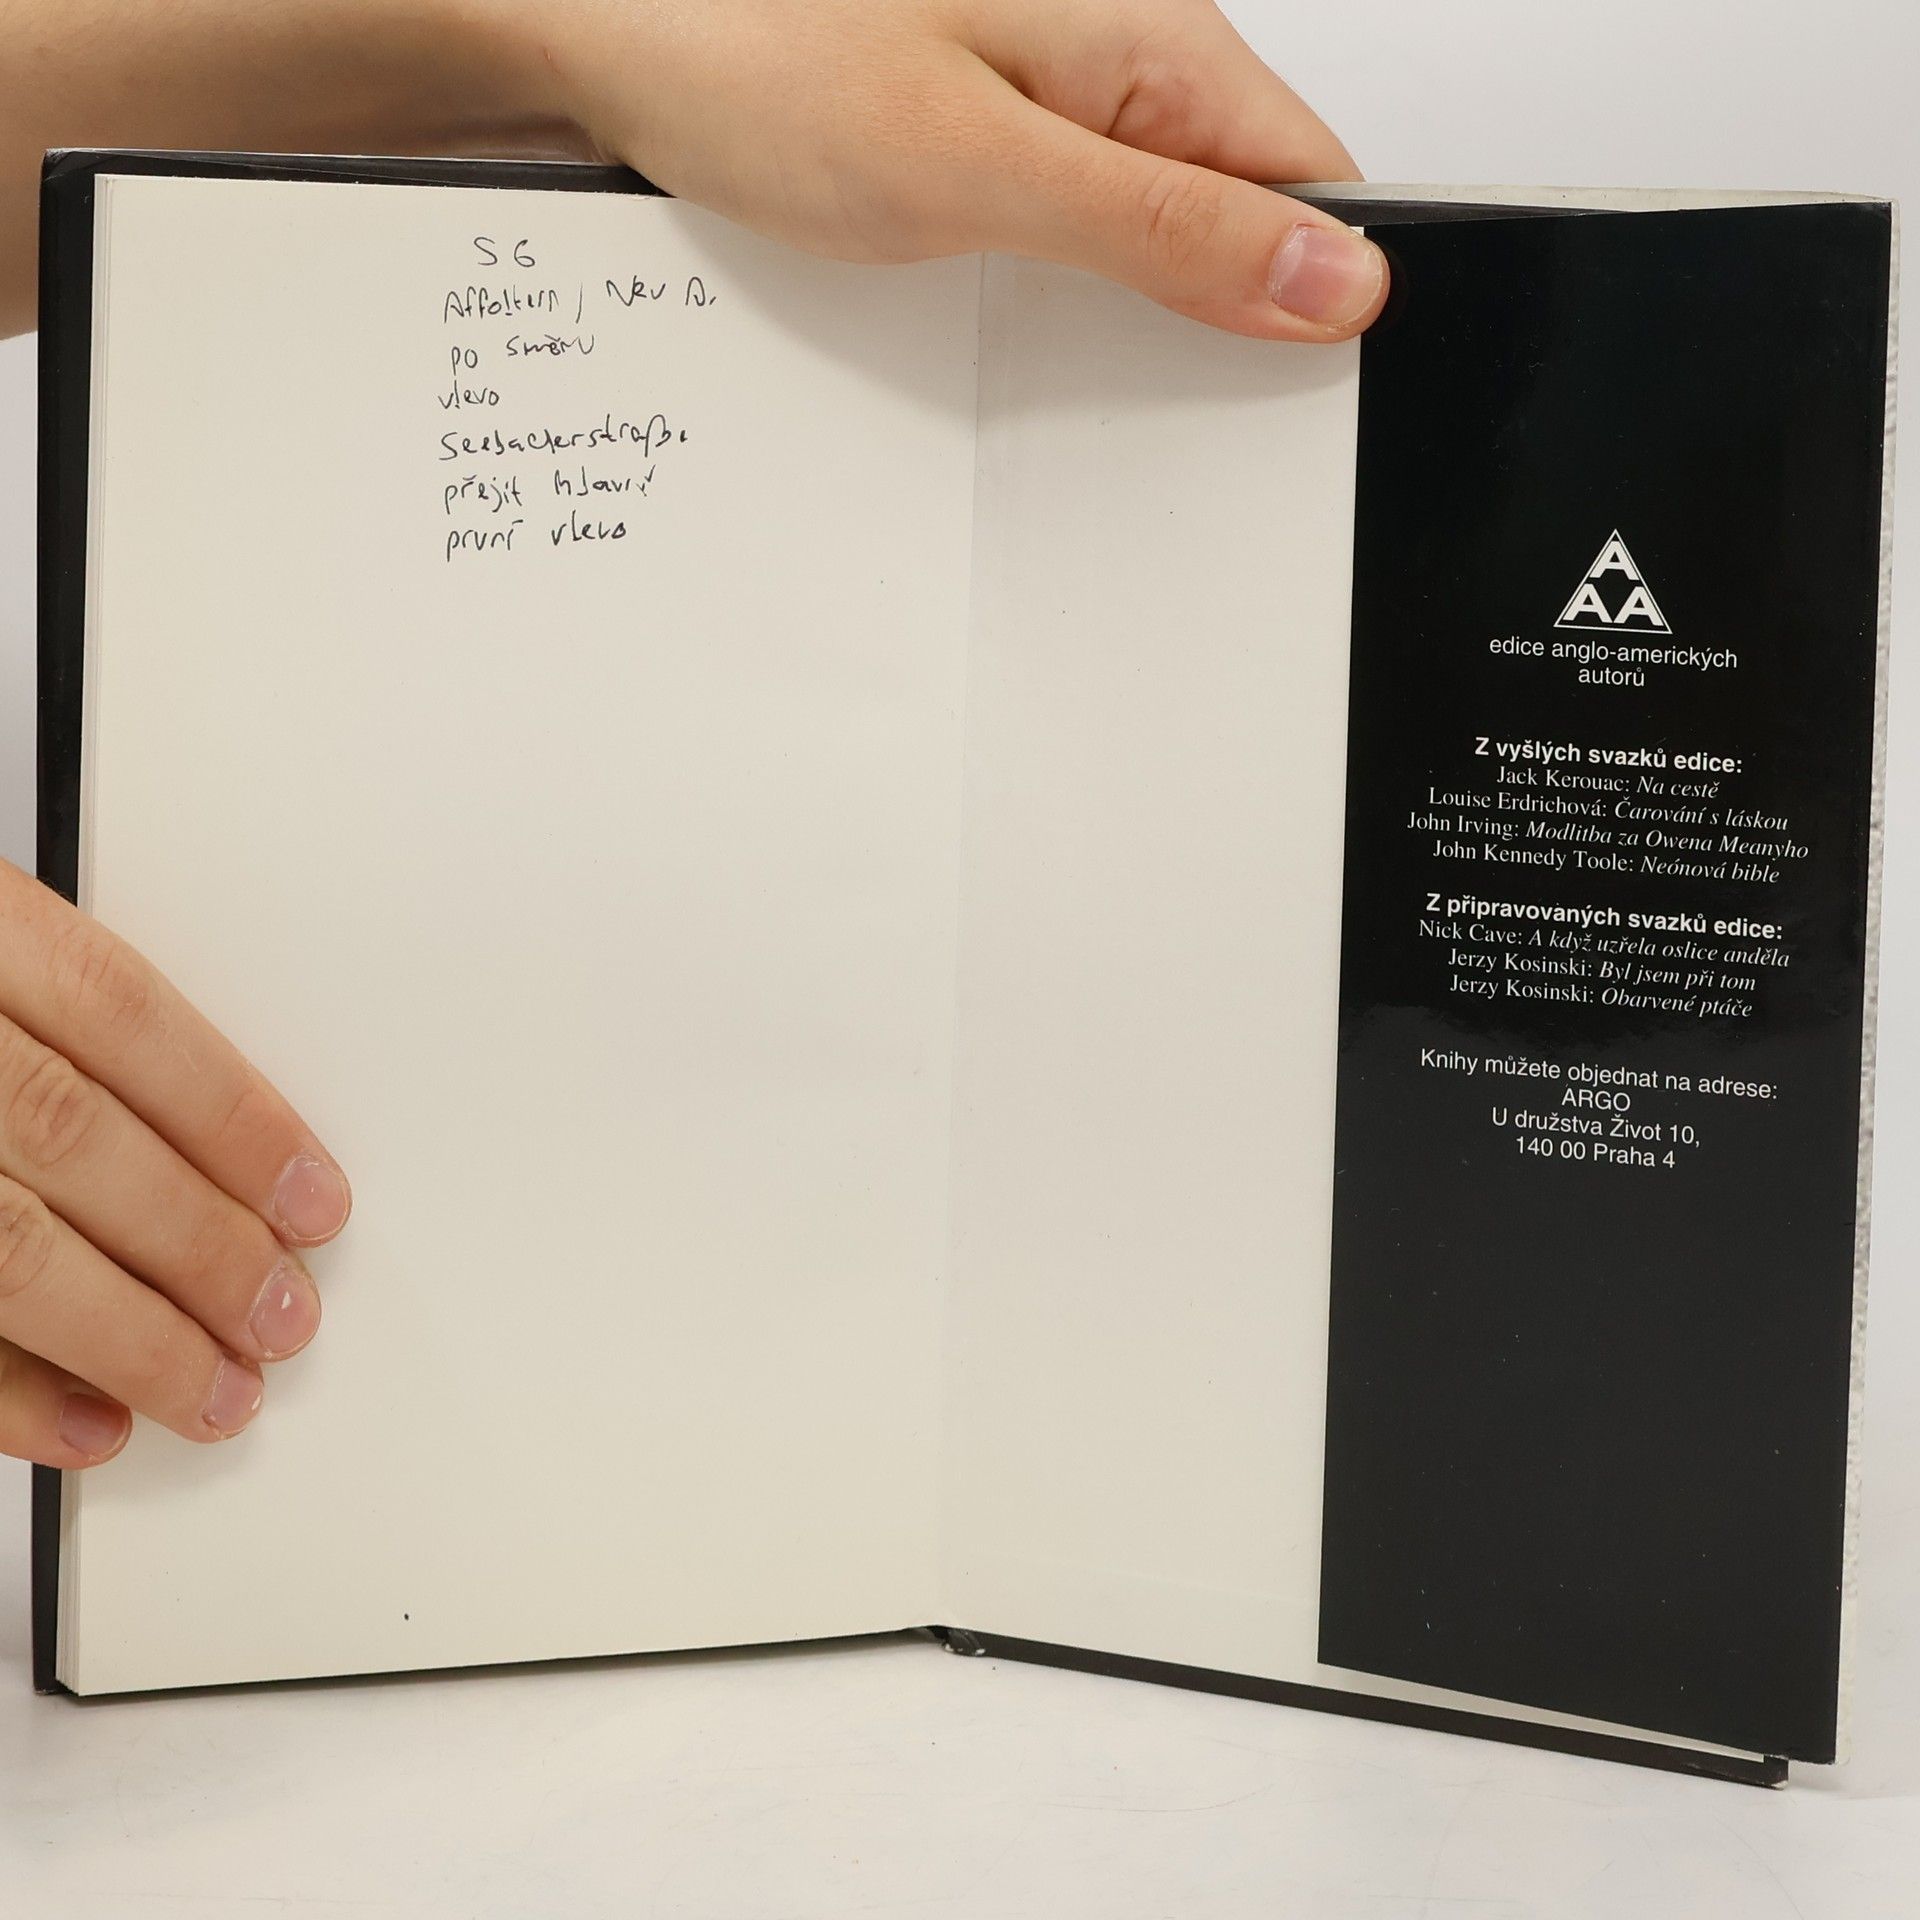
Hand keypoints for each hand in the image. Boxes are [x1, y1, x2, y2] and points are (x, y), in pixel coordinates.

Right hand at [0, 862, 348, 1465]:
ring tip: (214, 1390)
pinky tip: (82, 1428)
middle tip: (283, 1315)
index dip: (232, 1113)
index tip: (311, 1197)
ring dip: (124, 1334)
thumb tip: (214, 1151)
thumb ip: (41, 1023)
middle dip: (197, 1242)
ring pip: (0, 1245)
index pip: (115, 1013)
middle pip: (68, 1137)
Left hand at [483, 0, 1387, 340]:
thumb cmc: (751, 55)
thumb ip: (1159, 228)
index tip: (1278, 399)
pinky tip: (1004, 320)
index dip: (1315, 296)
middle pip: (1239, 211)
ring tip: (1055, 353)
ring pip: (1152, 224)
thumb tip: (1328, 280)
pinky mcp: (988, 128)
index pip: (1312, 185)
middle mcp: (1118, 52)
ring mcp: (1051, 91)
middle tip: (1145, 404)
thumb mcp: (978, 168)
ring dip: (1127, 308)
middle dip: (1219, 319)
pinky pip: (1068, 222)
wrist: (597, 26)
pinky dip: (1051, 285)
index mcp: (1151, 39)